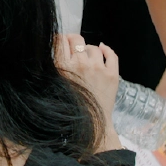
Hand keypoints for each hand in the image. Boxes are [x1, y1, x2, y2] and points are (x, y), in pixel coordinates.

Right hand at [55, 33, 123, 151]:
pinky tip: (102, 49)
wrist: (90, 126)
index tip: (59, 42)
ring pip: (92, 47)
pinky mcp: (112, 74)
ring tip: (86, 56)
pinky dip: (106, 49)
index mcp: (62, 68)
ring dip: (88, 49)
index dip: (59, 39)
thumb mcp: (53, 87)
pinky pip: (111, 54)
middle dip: (72, 40)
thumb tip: (54, 54)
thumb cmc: (68, 110)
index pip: (60, 40)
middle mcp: (80, 64)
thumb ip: (53, 70)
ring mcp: (98, 68)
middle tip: (72, 46)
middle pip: (76, 39)